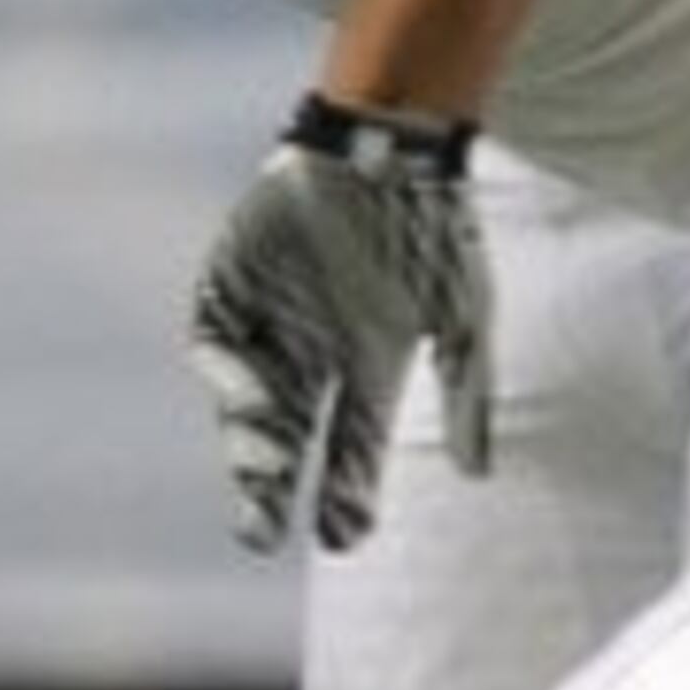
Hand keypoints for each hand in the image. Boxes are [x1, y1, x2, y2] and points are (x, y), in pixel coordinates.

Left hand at [186, 95, 491, 554]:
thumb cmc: (431, 231)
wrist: (385, 150)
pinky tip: (251, 400)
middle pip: (286, 440)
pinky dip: (226, 375)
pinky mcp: (230, 284)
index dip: (344, 497)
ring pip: (247, 403)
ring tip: (263, 474)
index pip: (351, 451)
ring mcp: (270, 320)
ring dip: (248, 444)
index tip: (340, 538)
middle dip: (269, 490)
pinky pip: (215, 342)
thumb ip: (467, 392)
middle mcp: (313, 355)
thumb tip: (474, 475)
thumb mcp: (464, 317)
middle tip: (259, 534)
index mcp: (368, 368)